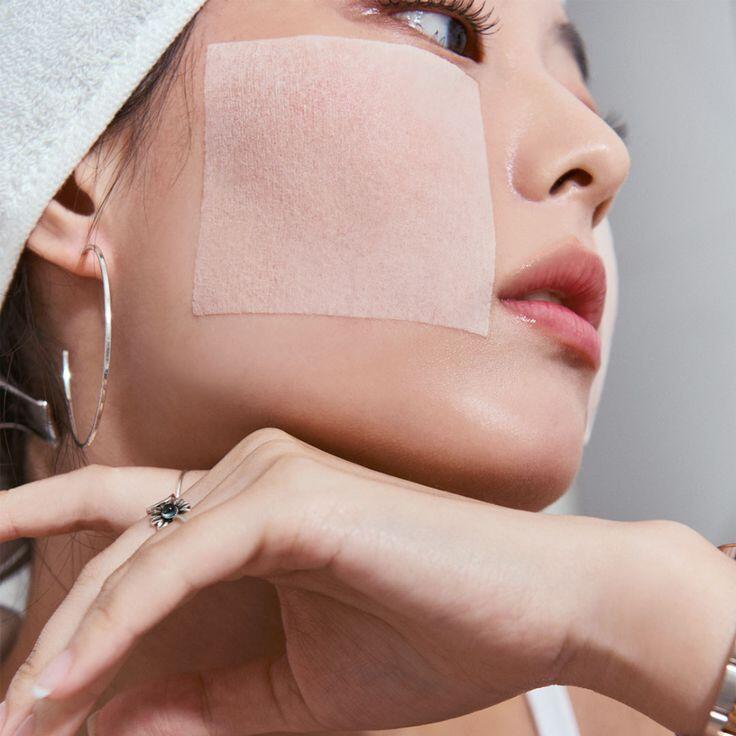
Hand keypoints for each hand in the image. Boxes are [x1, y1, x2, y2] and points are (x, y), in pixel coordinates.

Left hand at [0, 427, 605, 734]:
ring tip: (32, 716)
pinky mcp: (294, 495)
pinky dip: (124, 619)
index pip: (131, 528)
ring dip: (76, 634)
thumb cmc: (437, 635)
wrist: (540, 606)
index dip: (57, 576)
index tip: (17, 668)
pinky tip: (73, 683)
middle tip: (12, 718)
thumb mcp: (297, 688)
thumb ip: (203, 701)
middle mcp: (255, 472)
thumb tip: (108, 724)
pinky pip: (183, 555)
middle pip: (119, 547)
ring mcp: (273, 474)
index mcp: (255, 507)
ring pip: (138, 551)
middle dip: (53, 632)